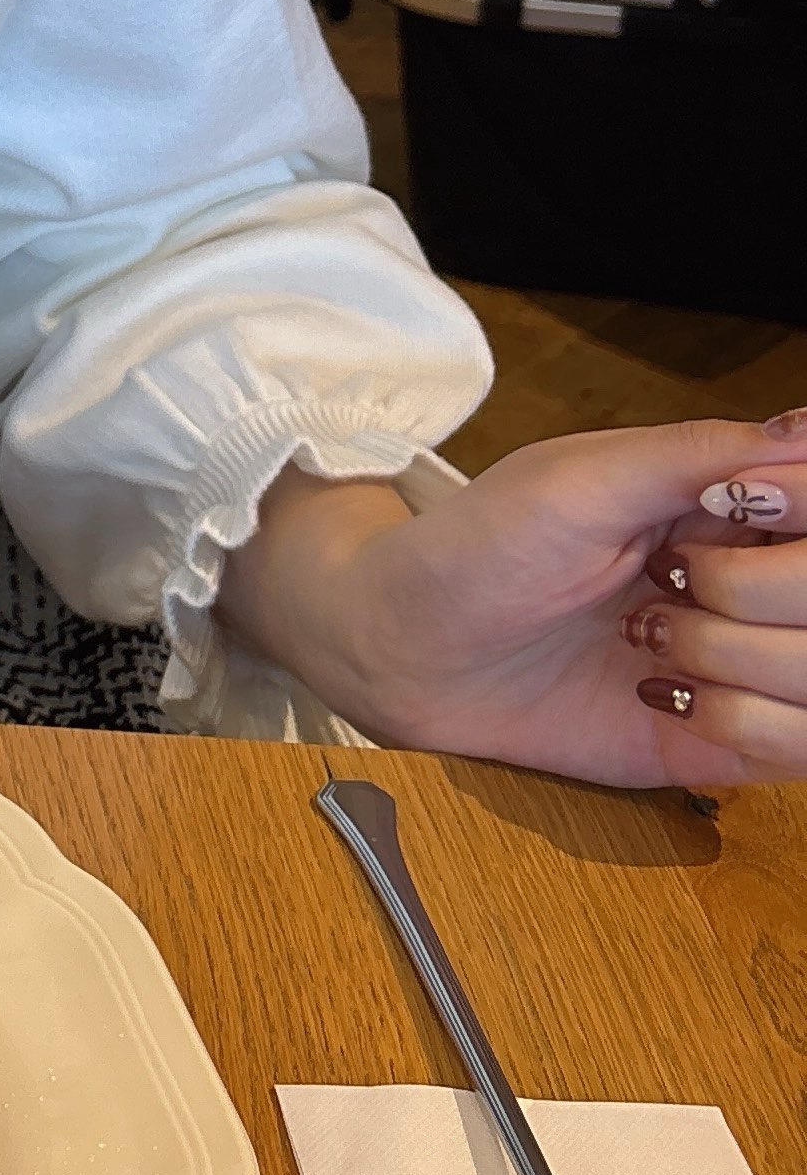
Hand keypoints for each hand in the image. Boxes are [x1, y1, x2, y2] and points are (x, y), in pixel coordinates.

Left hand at [218, 410, 806, 787]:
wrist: (409, 645)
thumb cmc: (483, 542)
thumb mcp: (581, 479)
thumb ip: (701, 454)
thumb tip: (805, 428)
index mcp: (734, 501)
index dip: (801, 510)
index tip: (735, 507)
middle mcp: (756, 583)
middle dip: (757, 589)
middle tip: (669, 579)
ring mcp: (748, 666)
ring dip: (738, 658)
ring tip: (651, 641)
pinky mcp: (728, 742)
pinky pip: (802, 746)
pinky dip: (740, 723)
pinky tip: (663, 697)